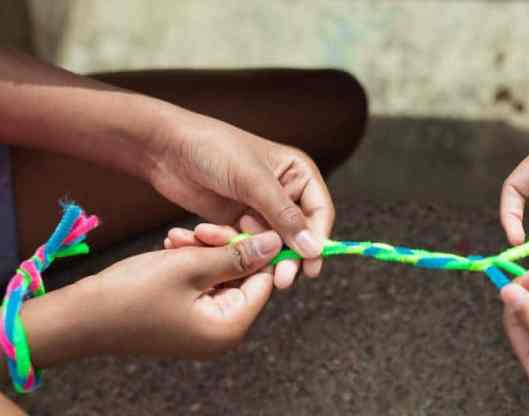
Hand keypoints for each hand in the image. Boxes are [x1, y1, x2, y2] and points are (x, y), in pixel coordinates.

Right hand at [83, 231, 279, 357]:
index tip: (233, 226)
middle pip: (243, 277)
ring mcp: (203, 327)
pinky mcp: (186, 318)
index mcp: (230, 327)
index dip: (254, 249)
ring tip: (177, 238)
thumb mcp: (191, 266)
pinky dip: (190, 264)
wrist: (80, 316)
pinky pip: (201, 285)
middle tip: (198, 230)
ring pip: (220, 276)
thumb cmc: (132, 293)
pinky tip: (172, 247)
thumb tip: (277, 243)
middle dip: (222, 248)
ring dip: (202, 252)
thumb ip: (237, 255)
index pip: (265, 281)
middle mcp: (222, 333)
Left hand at [146, 112, 332, 287]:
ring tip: (247, 267)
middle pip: (299, 235)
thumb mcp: (253, 180)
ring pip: (272, 245)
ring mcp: (260, 209)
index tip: (310, 267)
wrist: (165, 148)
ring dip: (259, 255)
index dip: (318, 241)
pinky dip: (235, 249)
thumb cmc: (213, 149)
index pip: (320, 213)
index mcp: (298, 174)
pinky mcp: (237, 222)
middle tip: (282, 280)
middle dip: (290, 257)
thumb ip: (284, 215)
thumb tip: (313, 248)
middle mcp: (284, 193)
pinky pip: (246, 246)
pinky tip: (214, 242)